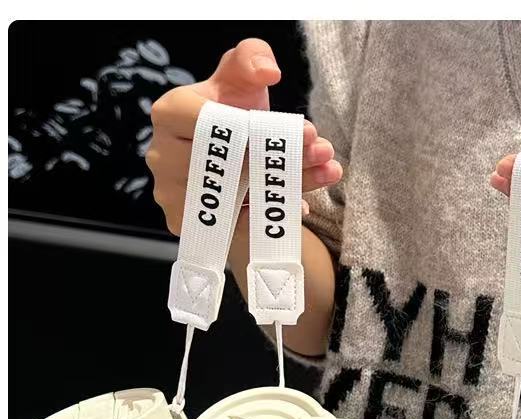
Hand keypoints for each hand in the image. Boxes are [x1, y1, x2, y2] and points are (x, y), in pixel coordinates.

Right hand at [146, 38, 341, 234]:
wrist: (227, 154)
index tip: (305, 130)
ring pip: (235, 197)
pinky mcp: (187, 225)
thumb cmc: (231, 111)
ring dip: (284, 189)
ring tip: (324, 175)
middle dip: (280, 160)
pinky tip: (299, 205)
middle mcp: (163, 157)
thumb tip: (267, 70)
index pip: (210, 123)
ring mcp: (172, 195)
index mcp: (169, 114)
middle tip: (324, 153)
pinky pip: (232, 226)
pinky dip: (267, 217)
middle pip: (226, 164)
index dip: (258, 129)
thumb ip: (251, 58)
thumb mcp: (240, 75)